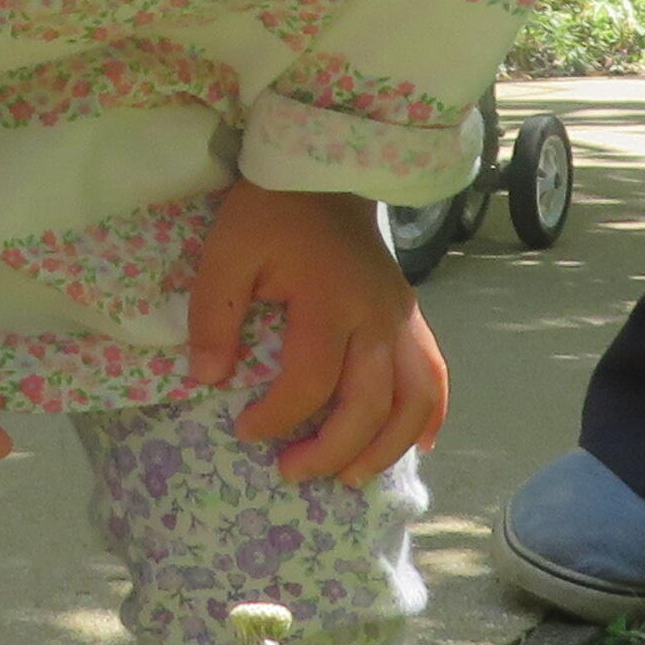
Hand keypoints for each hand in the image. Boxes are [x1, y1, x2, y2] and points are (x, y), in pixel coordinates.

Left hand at [187, 178, 450, 483]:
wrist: (325, 166)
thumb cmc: (271, 211)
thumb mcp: (227, 253)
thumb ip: (214, 316)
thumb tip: (209, 378)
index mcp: (329, 304)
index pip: (309, 383)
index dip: (276, 418)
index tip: (244, 431)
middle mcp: (377, 318)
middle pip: (369, 406)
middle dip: (331, 451)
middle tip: (290, 472)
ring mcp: (401, 318)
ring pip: (414, 401)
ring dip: (386, 449)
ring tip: (351, 478)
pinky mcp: (411, 315)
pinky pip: (435, 375)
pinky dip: (430, 416)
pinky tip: (417, 446)